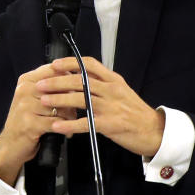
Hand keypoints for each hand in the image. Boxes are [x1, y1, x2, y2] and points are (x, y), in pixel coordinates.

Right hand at [0, 62, 76, 185]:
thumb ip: (51, 87)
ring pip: (61, 105)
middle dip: (72, 98)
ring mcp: (25, 107)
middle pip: (60, 87)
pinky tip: (65, 131)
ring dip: (70, 115)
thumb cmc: (26, 121)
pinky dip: (65, 128)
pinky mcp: (30, 124)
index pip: (54, 70)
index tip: (78, 86)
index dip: (70, 78)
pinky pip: (57, 122)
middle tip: (76, 108)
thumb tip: (77, 80)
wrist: (10, 145)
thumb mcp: (34, 98)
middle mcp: (24, 90)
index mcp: (26, 80)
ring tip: (70, 122)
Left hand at [37, 57, 164, 157]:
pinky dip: (68, 124)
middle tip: (41, 84)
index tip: (54, 64)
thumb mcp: (122, 91)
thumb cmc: (135, 112)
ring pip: (79, 100)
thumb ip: (103, 83)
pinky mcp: (109, 125)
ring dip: (58, 100)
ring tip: (43, 100)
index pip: (89, 65)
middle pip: (79, 81)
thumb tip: (82, 76)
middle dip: (57, 81)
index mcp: (113, 80)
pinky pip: (84, 123)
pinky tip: (56, 125)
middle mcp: (111, 90)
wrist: (154, 131)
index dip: (70, 63)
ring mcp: (110, 107)